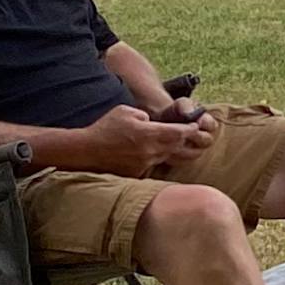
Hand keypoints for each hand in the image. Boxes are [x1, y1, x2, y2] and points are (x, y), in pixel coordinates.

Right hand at [63, 103, 215, 176]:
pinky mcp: (138, 174)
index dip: (190, 129)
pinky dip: (157, 160)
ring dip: (174, 151)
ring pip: (167, 157)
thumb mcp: (126, 111)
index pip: (178, 133)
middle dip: (187, 141)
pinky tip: (157, 155)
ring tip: (181, 146)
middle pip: (177, 147)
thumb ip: (145, 116)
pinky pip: (153, 165)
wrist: (87, 151)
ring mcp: (144, 164)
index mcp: (149, 134)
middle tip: (195, 137)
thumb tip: (153, 123)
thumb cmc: (105, 128)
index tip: (196, 126)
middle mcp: (150, 151)